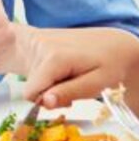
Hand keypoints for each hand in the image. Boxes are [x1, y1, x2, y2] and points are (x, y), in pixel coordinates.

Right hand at [24, 34, 138, 111]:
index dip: (47, 102)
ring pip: (31, 76)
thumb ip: (69, 92)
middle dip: (48, 92)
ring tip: (69, 75)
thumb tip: (45, 102)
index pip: (30, 92)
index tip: (67, 100)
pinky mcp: (34, 38)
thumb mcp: (97, 84)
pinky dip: (41, 70)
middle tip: (72, 86)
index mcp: (55, 59)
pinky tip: (55, 67)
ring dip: (48, 81)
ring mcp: (36, 40)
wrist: (112, 42)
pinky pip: (28, 61)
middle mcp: (41, 46)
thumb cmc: (109, 64)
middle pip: (31, 85)